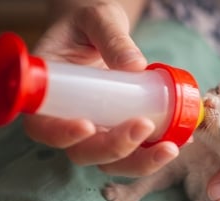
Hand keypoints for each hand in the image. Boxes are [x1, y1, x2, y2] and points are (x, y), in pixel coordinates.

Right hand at [23, 0, 178, 176]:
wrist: (99, 32)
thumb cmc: (89, 24)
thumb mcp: (97, 19)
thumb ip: (111, 37)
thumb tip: (135, 66)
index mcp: (47, 94)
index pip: (42, 126)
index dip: (61, 134)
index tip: (87, 126)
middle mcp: (66, 121)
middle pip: (81, 153)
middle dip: (113, 148)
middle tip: (143, 126)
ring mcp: (93, 133)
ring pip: (109, 162)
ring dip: (139, 162)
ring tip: (169, 147)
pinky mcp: (117, 134)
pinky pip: (133, 154)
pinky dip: (154, 153)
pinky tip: (177, 142)